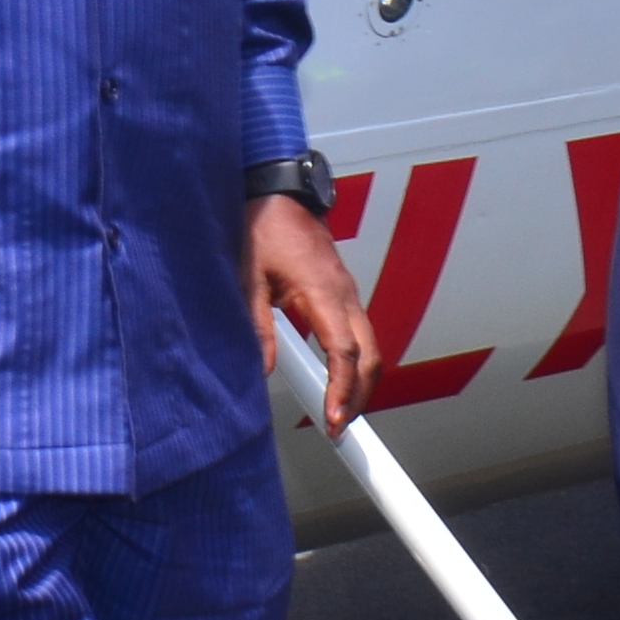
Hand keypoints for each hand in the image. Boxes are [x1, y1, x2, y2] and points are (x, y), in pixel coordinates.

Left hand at [249, 194, 376, 434]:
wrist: (278, 191)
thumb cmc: (263, 228)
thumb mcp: (248, 276)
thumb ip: (257, 324)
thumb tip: (265, 369)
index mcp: (324, 291)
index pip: (345, 351)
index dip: (344, 390)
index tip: (335, 420)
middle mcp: (346, 294)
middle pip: (372, 356)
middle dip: (362, 396)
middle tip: (340, 428)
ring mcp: (349, 293)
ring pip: (370, 346)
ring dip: (361, 382)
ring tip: (338, 413)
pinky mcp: (343, 293)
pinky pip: (360, 334)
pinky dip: (355, 363)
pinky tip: (336, 381)